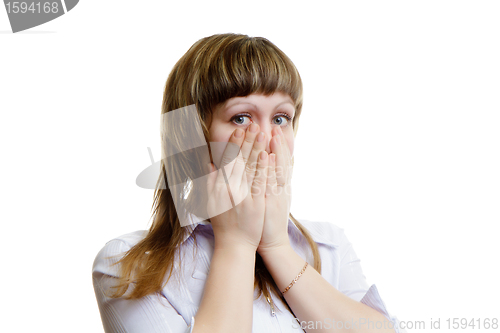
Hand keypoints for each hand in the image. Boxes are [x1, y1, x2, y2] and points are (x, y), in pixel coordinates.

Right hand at [206, 124, 267, 250]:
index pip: (228, 160)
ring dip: (257, 149)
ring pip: (251, 168)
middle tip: (254, 125)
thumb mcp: (210, 201)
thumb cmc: (223, 223)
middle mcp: (231, 189)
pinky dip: (264, 168)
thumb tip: (210, 163)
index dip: (234, 143)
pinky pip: (261, 183)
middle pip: (240, 160)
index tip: (239, 129)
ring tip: (263, 133)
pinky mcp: (256, 204)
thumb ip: (210, 181)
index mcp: (220, 186)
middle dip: (247, 141)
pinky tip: (268, 155)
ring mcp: (244, 196)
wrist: (234, 244)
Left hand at [257, 126, 292, 254]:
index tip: (274, 131)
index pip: (279, 162)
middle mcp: (281, 188)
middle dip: (278, 144)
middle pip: (281, 162)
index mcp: (279, 187)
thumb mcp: (271, 200)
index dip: (278, 147)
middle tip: (275, 128)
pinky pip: (272, 181)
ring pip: (278, 168)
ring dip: (277, 151)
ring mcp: (277, 194)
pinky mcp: (273, 202)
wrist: (271, 242)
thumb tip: (265, 168)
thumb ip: (267, 183)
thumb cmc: (267, 220)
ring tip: (273, 135)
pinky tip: (271, 155)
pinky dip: (273, 168)